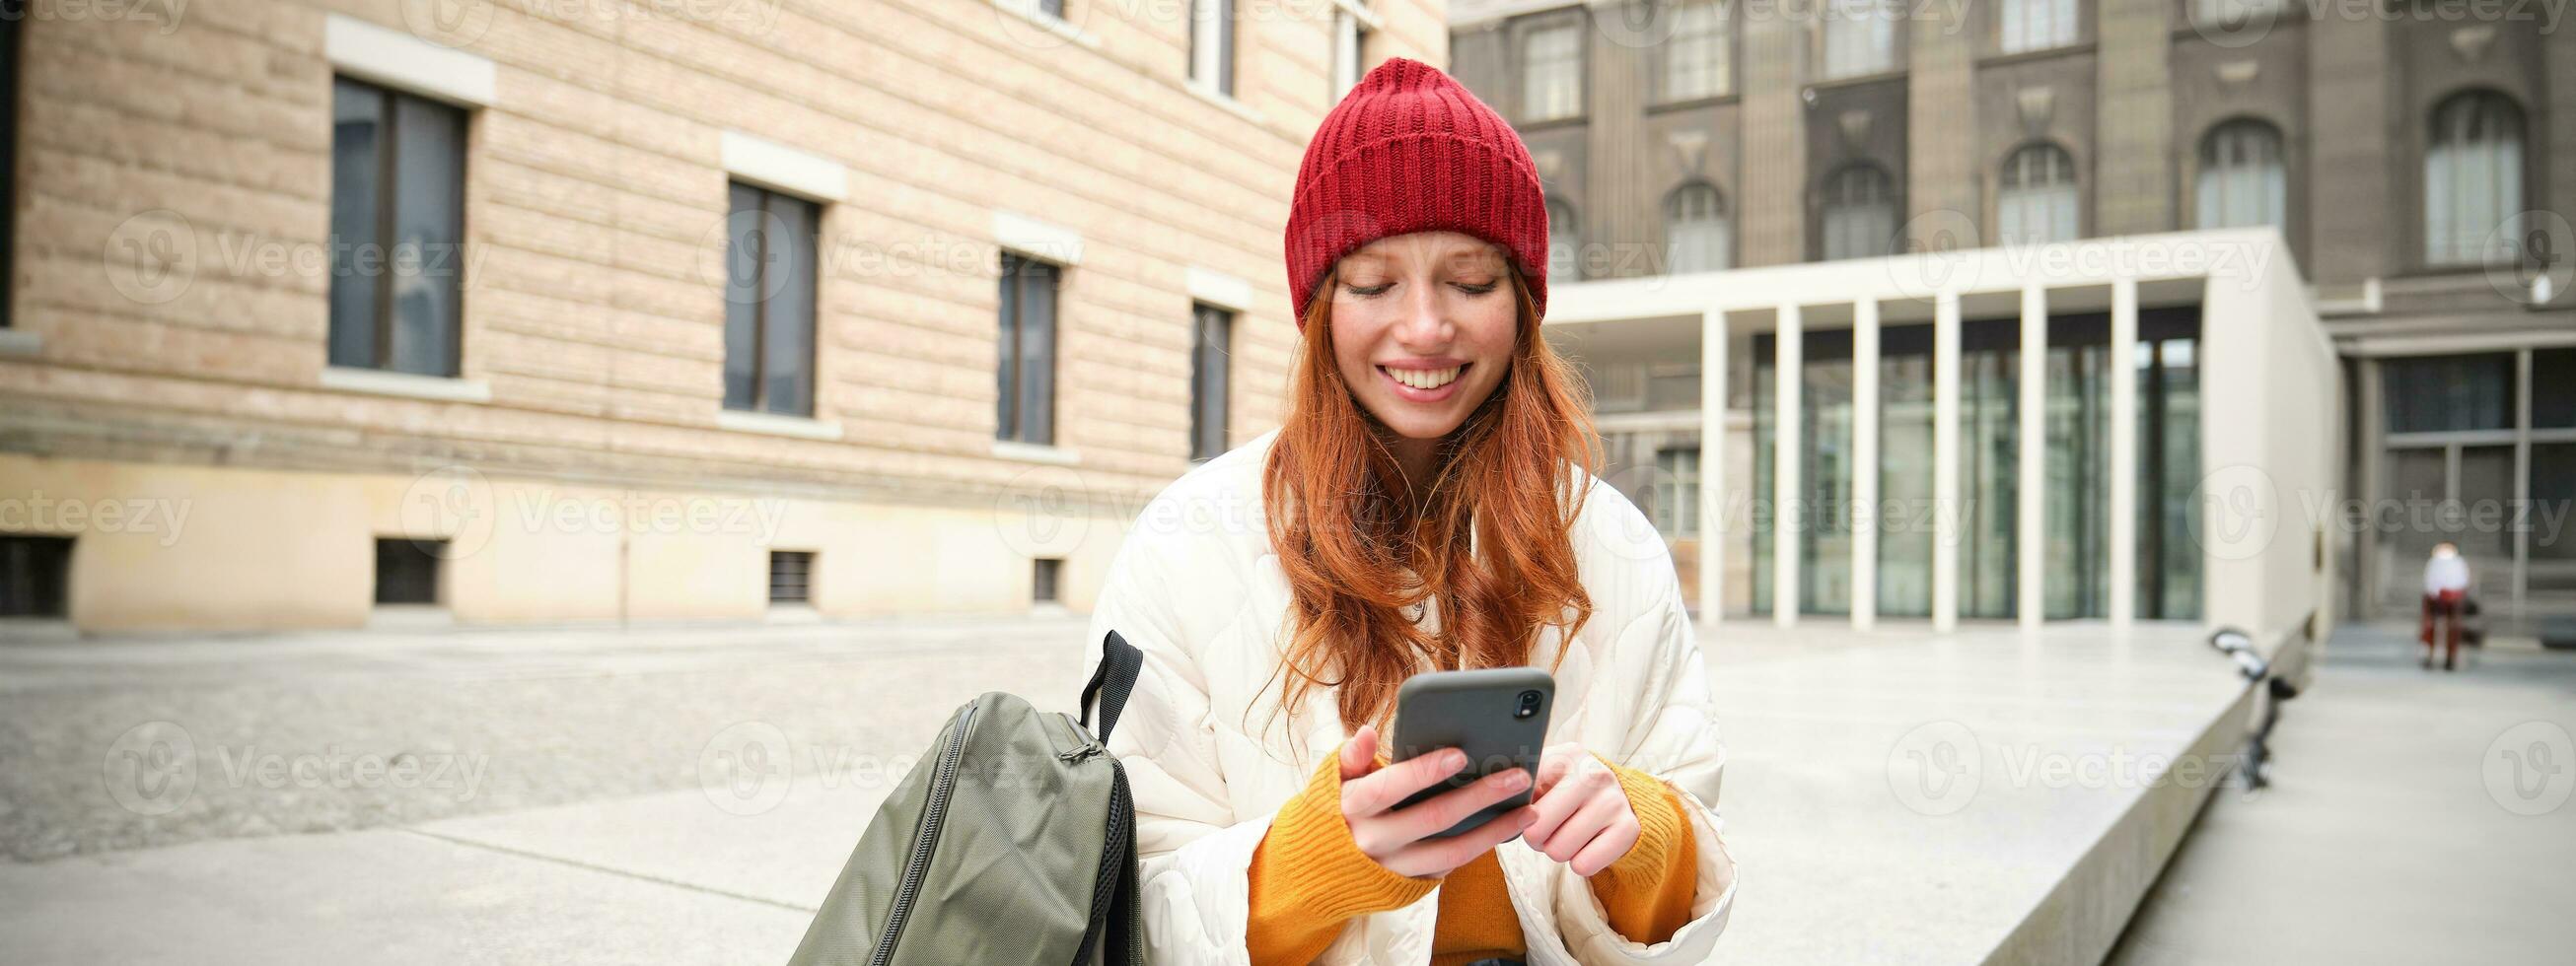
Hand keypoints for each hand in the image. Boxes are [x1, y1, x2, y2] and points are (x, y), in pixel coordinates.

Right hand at [1334, 723, 1539, 878]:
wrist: (1317, 871)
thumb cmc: (1335, 812)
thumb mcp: (1333, 782)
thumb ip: (1351, 757)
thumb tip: (1366, 732)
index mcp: (1352, 807)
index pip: (1389, 787)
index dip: (1423, 772)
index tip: (1460, 754)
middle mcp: (1373, 840)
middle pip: (1433, 818)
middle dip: (1479, 795)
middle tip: (1517, 776)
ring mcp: (1394, 867)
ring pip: (1451, 851)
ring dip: (1494, 830)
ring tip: (1528, 810)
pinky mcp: (1410, 885)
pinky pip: (1450, 867)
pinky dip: (1479, 848)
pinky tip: (1506, 829)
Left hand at [1522, 742, 1638, 876]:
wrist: (1618, 800)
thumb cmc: (1567, 791)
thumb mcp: (1546, 776)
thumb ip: (1519, 782)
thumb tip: (1493, 796)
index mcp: (1567, 756)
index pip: (1521, 794)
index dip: (1517, 811)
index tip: (1525, 809)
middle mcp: (1593, 774)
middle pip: (1536, 830)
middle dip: (1535, 838)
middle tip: (1547, 829)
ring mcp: (1614, 801)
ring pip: (1558, 851)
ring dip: (1557, 851)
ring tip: (1567, 835)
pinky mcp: (1629, 829)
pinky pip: (1584, 865)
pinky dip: (1580, 863)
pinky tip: (1587, 845)